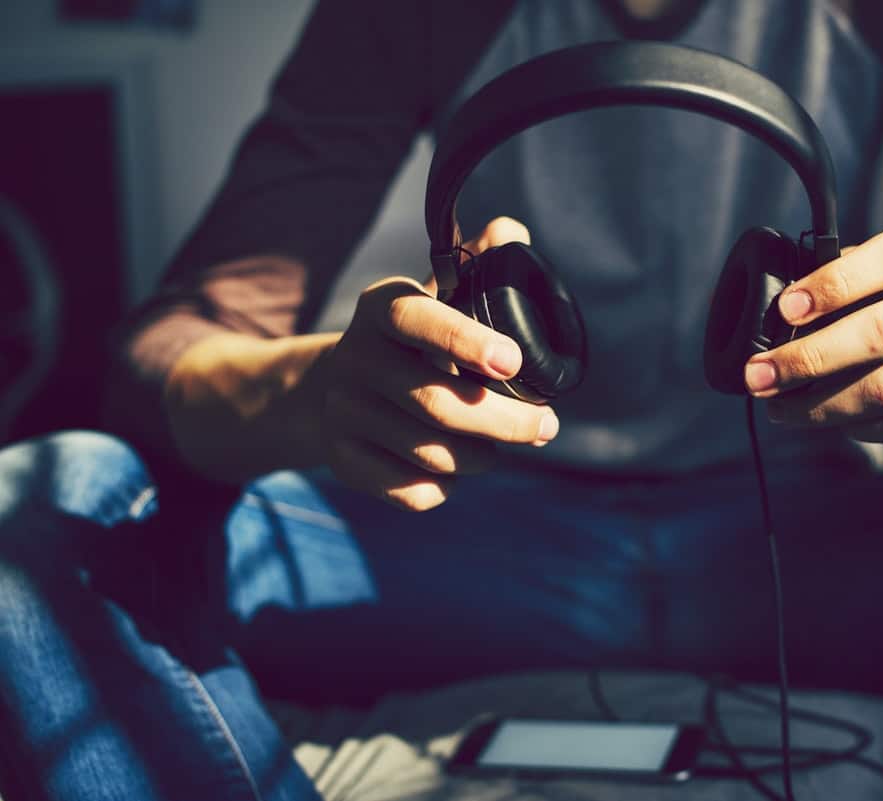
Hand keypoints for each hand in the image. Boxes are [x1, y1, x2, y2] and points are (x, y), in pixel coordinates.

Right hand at [323, 217, 557, 509]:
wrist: (329, 391)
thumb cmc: (411, 343)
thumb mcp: (436, 297)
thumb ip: (478, 263)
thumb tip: (513, 232)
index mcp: (383, 308)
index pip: (419, 320)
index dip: (466, 341)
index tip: (513, 363)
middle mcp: (355, 357)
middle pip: (437, 404)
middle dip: (506, 423)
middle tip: (545, 426)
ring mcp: (344, 411)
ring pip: (432, 453)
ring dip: (481, 457)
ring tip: (498, 447)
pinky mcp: (342, 459)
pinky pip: (410, 491)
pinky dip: (445, 488)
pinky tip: (455, 472)